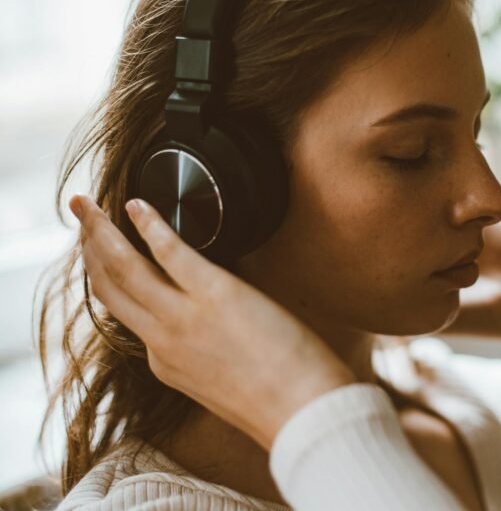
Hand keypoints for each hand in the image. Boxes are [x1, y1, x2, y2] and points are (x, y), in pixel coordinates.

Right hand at [69, 194, 355, 448]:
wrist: (302, 413)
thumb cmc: (279, 401)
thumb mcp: (223, 387)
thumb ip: (203, 359)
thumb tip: (208, 334)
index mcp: (166, 364)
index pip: (130, 318)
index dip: (115, 284)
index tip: (111, 258)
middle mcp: (162, 341)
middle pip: (111, 288)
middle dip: (89, 250)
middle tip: (80, 216)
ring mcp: (183, 317)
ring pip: (125, 268)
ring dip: (99, 232)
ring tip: (85, 204)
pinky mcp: (213, 294)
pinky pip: (169, 252)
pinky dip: (149, 226)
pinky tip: (136, 205)